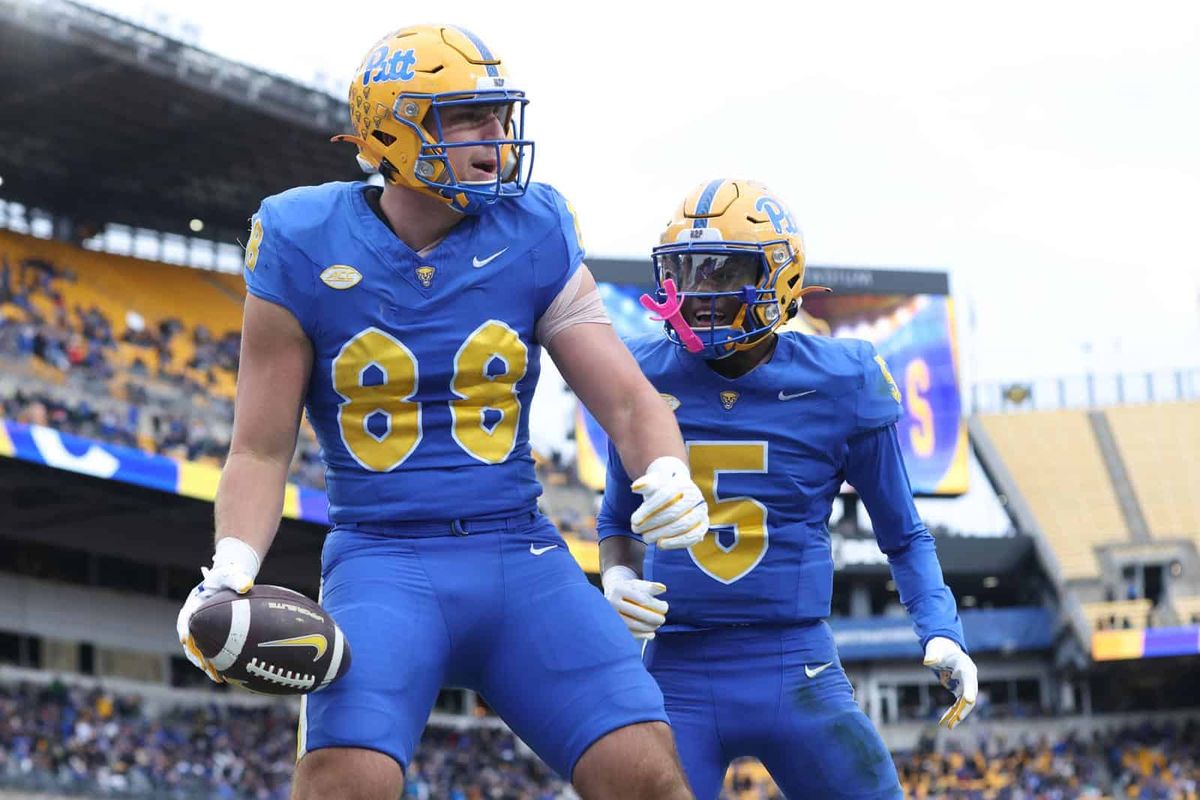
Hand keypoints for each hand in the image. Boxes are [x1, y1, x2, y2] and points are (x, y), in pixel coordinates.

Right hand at [174, 537, 260, 682]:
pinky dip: (216, 664)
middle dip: (195, 654)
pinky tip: (226, 676)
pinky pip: (210, 653)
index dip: (184, 630)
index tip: (184, 639)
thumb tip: (247, 585)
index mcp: (193, 606)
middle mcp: (193, 622)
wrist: (229, 583)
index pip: (185, 619)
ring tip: (216, 677)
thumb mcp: (231, 576)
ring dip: (205, 664)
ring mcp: (200, 632)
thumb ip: (238, 579)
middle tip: (204, 665)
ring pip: (198, 651)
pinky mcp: (209, 638)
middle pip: (190, 641)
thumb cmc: (228, 578)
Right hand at [602, 566, 667, 640]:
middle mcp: (611, 603)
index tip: (665, 607)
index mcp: (618, 589)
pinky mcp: (613, 627)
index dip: (656, 605)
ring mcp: (611, 616)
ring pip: (633, 624)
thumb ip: (650, 586)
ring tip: (658, 625)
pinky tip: (652, 634)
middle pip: (637, 612)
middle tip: (663, 619)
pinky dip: (642, 635)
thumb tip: (663, 588)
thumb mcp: (637, 585)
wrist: (611, 597)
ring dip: (649, 627)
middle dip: (654, 617)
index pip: (641, 599)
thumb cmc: (629, 590)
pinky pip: (628, 633)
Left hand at [630, 456, 707, 549]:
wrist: (677, 491)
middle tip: (636, 530)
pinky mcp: (702, 527)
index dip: (649, 509)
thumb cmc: (661, 487)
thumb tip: (635, 487)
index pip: (666, 495)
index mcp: (684, 483)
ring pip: (683, 526)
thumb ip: (646, 483)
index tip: (634, 520)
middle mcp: (697, 497)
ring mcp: (701, 512)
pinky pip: (692, 537)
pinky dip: (675, 542)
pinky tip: (660, 544)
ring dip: (662, 534)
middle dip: (652, 523)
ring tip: (646, 537)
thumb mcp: (653, 481)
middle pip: (674, 512)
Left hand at [923, 637, 977, 728]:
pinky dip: (953, 712)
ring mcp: (966, 684)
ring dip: (958, 714)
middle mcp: (969, 676)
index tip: (968, 700)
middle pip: (970, 695)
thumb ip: (933, 655)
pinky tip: (945, 721)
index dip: (969, 689)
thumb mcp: (935, 650)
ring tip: (948, 726)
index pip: (969, 679)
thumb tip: (928, 661)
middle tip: (956, 720)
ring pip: (965, 703)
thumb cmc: (940, 649)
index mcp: (965, 665)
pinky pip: (959, 703)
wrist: (944, 649)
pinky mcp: (960, 690)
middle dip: (964, 708)